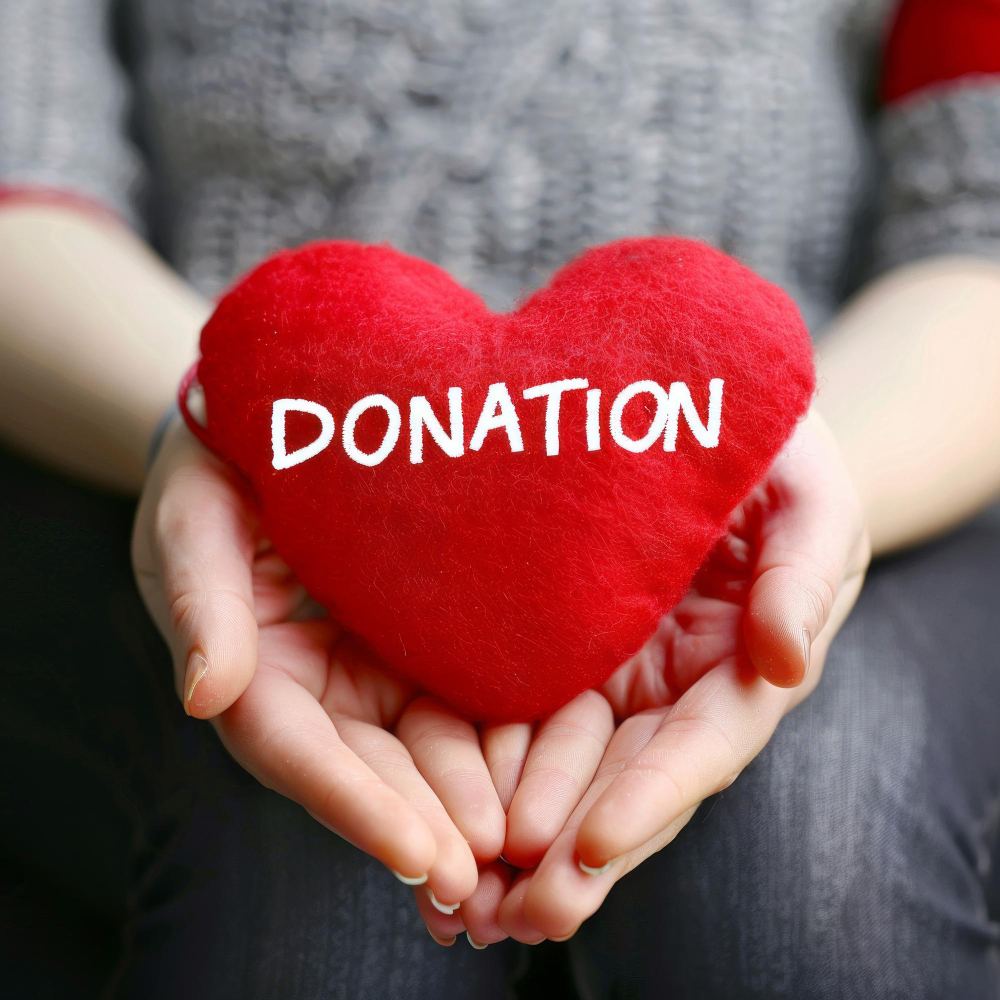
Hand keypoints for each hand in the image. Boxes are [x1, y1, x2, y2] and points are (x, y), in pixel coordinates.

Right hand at [132, 422, 506, 917]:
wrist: (275, 429)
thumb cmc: (219, 468)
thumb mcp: (196, 521)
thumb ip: (202, 602)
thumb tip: (202, 697)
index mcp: (257, 674)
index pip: (298, 751)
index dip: (352, 803)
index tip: (415, 853)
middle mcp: (320, 690)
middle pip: (368, 769)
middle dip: (422, 825)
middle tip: (482, 879)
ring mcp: (375, 672)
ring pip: (422, 749)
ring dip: (466, 803)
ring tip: (522, 851)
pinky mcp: (423, 646)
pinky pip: (462, 700)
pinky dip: (494, 744)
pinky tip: (542, 777)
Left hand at [470, 410, 869, 943]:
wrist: (702, 419)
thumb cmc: (772, 457)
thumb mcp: (809, 501)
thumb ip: (804, 576)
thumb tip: (785, 659)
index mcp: (738, 667)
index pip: (697, 749)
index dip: (651, 799)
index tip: (588, 845)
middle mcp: (670, 689)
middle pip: (624, 782)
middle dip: (574, 851)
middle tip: (514, 910)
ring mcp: (609, 673)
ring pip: (566, 764)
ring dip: (523, 830)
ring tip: (470, 887)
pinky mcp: (555, 649)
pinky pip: (518, 711)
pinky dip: (488, 764)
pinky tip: (445, 804)